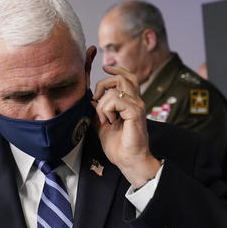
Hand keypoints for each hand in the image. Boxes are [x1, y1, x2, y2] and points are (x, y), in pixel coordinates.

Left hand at [93, 65, 161, 187]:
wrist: (128, 160)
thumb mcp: (101, 124)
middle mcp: (136, 101)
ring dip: (102, 104)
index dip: (116, 70)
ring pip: (115, 90)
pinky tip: (108, 121)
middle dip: (103, 84)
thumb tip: (89, 99)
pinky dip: (106, 110)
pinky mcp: (135, 112)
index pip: (127, 77)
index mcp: (130, 102)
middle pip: (122, 77)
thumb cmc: (118, 145)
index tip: (105, 68)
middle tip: (96, 99)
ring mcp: (137, 106)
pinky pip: (116, 100)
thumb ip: (97, 111)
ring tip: (104, 119)